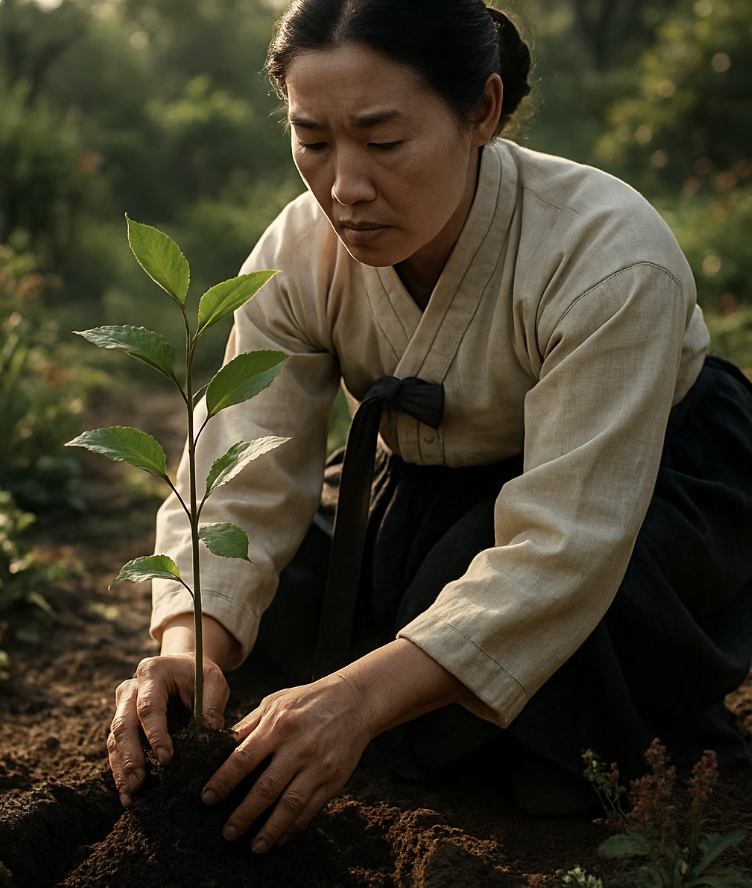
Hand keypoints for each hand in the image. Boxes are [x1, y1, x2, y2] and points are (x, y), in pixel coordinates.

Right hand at [107, 654, 228, 806]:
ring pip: (116, 739)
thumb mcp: (213, 683)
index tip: (166, 759)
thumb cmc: (200, 675)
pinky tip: (128, 793)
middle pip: (123, 724)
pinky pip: (117, 748)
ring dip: (122, 769)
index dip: (155, 734)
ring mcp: (122, 706)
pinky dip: (121, 770)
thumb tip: (207, 743)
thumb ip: (211, 709)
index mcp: (152, 672)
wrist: (185, 668)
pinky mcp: (122, 723)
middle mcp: (130, 688)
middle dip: (130, 757)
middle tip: (139, 783)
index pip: (149, 707)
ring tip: (131, 797)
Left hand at [200, 673, 372, 854]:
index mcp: (278, 725)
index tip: (207, 798)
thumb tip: (219, 748)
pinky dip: (294, 827)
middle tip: (227, 832)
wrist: (354, 701)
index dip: (223, 781)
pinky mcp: (333, 780)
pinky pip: (311, 809)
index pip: (243, 758)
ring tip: (254, 846)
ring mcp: (318, 766)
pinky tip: (281, 837)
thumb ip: (249, 725)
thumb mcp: (275, 702)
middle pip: (265, 789)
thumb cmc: (308, 700)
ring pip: (289, 806)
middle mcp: (298, 747)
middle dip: (243, 815)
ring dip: (269, 830)